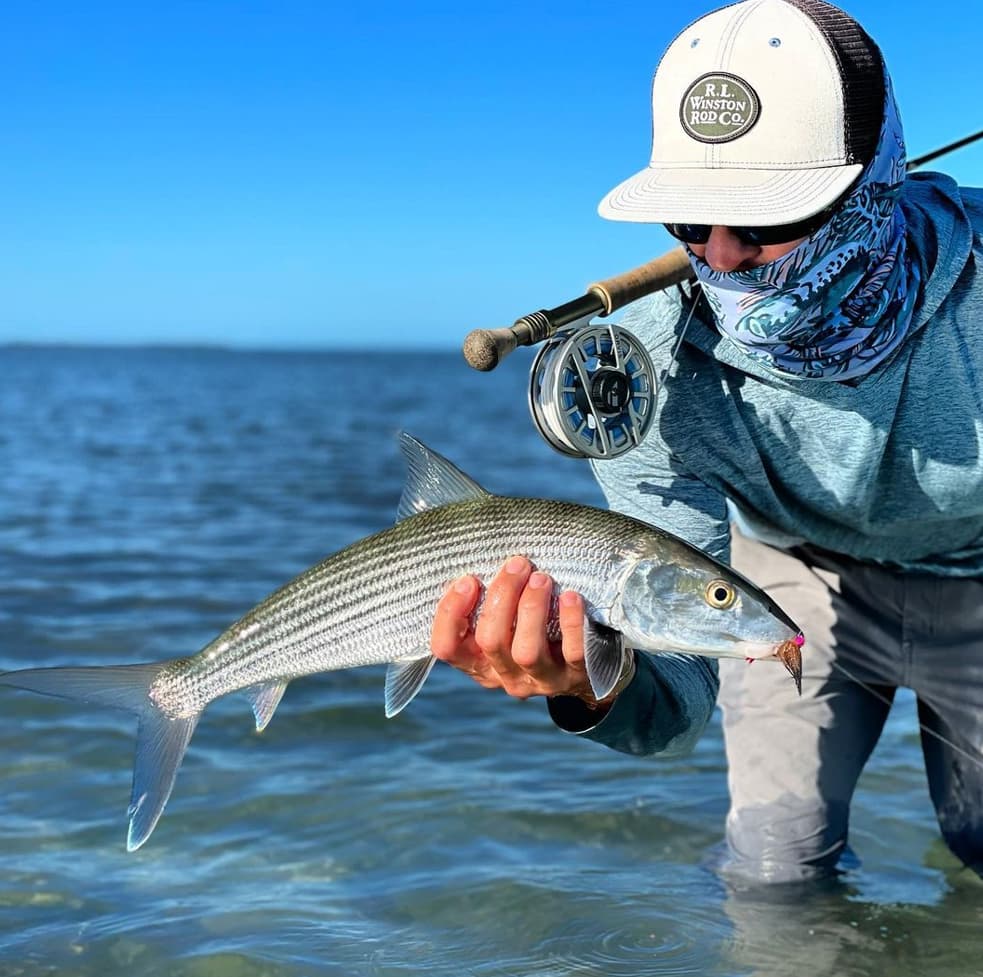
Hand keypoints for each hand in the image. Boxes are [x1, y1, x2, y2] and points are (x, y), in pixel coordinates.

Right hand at [431, 555, 601, 705]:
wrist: (585, 666)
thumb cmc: (531, 629)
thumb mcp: (502, 624)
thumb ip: (486, 602)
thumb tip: (478, 562)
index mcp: (478, 662)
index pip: (446, 647)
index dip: (450, 614)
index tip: (468, 580)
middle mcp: (505, 675)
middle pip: (490, 641)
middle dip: (502, 596)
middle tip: (517, 565)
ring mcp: (540, 680)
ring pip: (526, 651)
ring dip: (531, 608)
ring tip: (541, 578)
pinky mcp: (575, 676)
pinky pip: (572, 652)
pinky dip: (570, 622)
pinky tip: (570, 596)